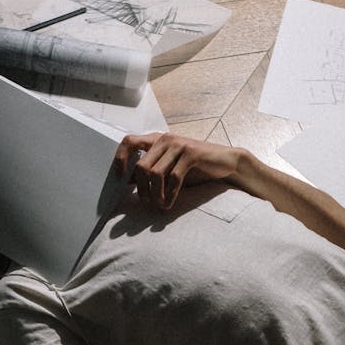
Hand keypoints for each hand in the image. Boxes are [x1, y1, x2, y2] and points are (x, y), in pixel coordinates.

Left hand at [114, 132, 244, 210]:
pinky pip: (173, 178)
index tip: (119, 177)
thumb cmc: (195, 167)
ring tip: (159, 206)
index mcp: (157, 140)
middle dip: (141, 189)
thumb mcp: (169, 167)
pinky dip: (170, 194)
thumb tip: (129, 183)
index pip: (129, 141)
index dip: (120, 159)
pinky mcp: (191, 154)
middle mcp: (165, 139)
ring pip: (155, 174)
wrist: (225, 162)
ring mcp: (178, 145)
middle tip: (146, 203)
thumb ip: (152, 170)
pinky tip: (169, 204)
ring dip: (155, 194)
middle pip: (141, 166)